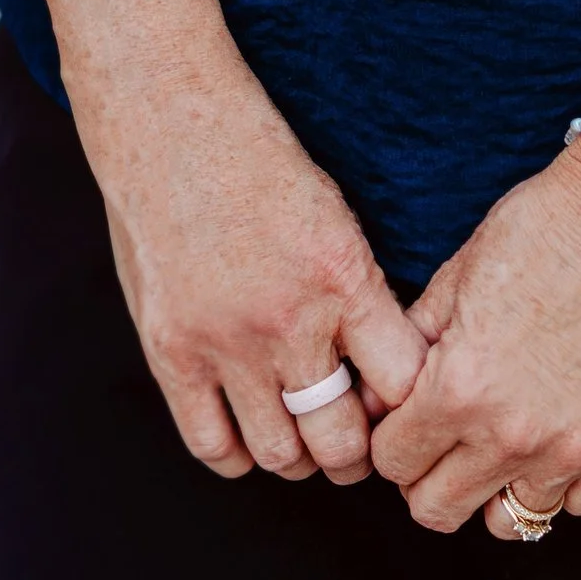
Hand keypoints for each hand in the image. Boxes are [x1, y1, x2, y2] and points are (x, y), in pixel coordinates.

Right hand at [83, 64, 425, 488]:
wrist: (173, 123)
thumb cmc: (260, 161)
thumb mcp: (334, 216)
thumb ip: (356, 293)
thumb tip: (385, 367)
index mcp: (343, 276)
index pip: (402, 385)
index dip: (408, 407)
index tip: (401, 405)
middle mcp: (289, 320)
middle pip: (342, 440)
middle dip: (356, 452)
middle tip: (352, 440)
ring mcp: (226, 343)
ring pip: (281, 454)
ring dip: (299, 457)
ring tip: (302, 438)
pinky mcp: (172, 353)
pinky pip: (213, 445)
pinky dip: (238, 453)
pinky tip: (249, 430)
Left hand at [369, 133, 580, 537]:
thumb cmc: (545, 229)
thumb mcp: (456, 275)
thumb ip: (409, 346)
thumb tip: (378, 401)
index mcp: (460, 390)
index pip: (393, 464)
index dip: (395, 437)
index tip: (411, 418)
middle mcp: (514, 436)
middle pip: (438, 511)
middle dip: (430, 475)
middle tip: (448, 437)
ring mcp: (576, 451)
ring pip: (509, 521)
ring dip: (498, 484)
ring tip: (508, 436)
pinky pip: (576, 504)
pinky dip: (563, 478)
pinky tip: (563, 425)